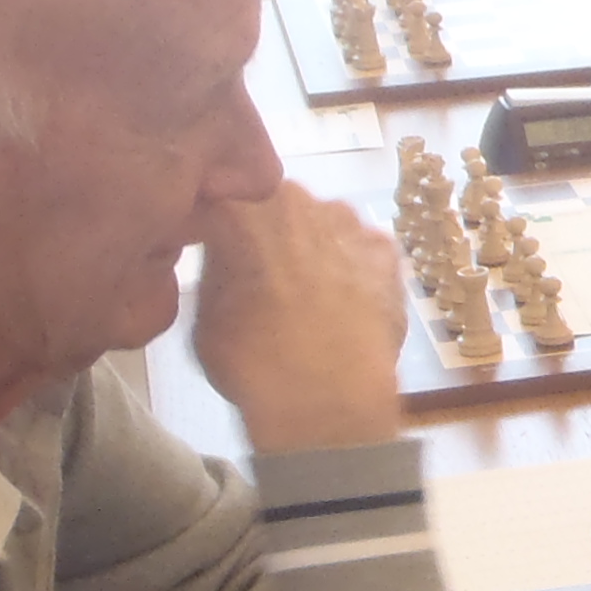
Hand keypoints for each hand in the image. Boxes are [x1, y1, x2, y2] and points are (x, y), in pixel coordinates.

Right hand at [192, 185, 408, 453]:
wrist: (323, 393)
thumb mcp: (204, 319)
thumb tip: (230, 271)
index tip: (236, 267)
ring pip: (328, 228)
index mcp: (234, 209)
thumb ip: (217, 276)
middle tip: (278, 288)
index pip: (227, 211)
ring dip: (323, 254)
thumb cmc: (249, 359)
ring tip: (320, 303)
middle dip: (281, 241)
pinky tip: (354, 309)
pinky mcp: (386, 248)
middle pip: (282, 213)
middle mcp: (291, 198)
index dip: (233, 241)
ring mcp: (345, 219)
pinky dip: (360, 274)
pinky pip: (366, 253)